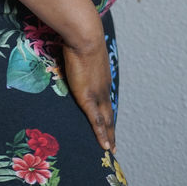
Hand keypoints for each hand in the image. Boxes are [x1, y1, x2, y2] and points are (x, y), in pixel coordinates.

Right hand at [62, 35, 114, 151]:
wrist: (85, 36)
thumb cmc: (81, 38)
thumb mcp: (82, 49)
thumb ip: (79, 55)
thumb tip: (73, 50)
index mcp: (103, 77)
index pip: (106, 99)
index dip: (108, 113)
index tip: (110, 124)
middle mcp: (104, 88)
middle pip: (109, 114)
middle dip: (111, 130)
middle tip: (113, 145)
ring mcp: (98, 94)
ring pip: (106, 121)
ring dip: (109, 136)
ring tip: (110, 150)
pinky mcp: (89, 98)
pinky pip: (96, 122)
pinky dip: (101, 135)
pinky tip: (105, 146)